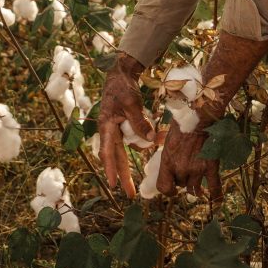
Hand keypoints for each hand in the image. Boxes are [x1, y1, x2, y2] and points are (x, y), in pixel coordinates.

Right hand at [99, 52, 154, 197]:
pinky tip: (159, 136)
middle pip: (117, 157)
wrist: (121, 73)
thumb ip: (139, 121)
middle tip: (130, 194)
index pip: (107, 152)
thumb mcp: (131, 102)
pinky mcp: (125, 124)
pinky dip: (146, 138)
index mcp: (106, 126)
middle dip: (124, 175)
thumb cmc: (122, 86)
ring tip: (161, 141)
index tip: (113, 185)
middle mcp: (110, 130)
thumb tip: (150, 141)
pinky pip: (136, 136)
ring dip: (143, 150)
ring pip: (129, 147)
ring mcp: (117, 128)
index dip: (111, 169)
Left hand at [155, 32, 267, 199]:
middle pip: (181, 187)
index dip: (168, 190)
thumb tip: (156, 143)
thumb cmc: (183, 120)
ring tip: (199, 185)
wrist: (201, 112)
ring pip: (195, 190)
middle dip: (183, 181)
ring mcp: (197, 168)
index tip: (173, 188)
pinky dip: (216, 197)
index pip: (164, 188)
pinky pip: (215, 188)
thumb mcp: (168, 134)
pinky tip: (217, 201)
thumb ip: (163, 145)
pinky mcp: (211, 166)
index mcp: (167, 160)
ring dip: (196, 187)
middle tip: (187, 174)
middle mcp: (181, 168)